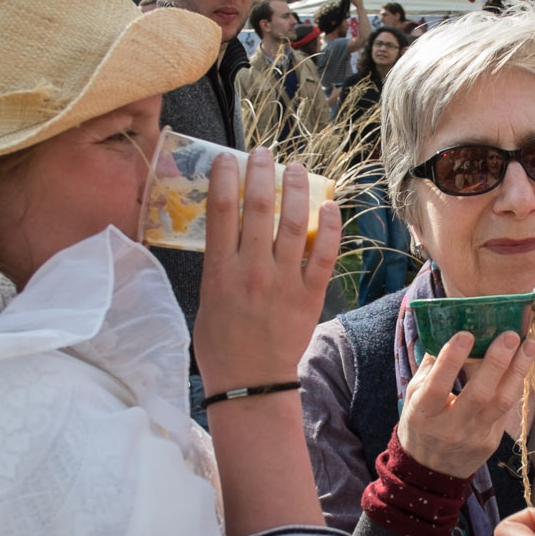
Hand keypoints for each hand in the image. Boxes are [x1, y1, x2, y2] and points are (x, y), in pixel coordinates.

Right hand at [194, 148, 342, 393]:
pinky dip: (329, 227)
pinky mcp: (310, 295)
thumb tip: (229, 229)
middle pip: (259, 208)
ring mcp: (284, 281)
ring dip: (297, 189)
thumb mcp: (205, 298)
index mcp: (219, 271)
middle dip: (262, 172)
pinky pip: (324, 253)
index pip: (220, 210)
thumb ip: (218, 263)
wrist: (251, 383)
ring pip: (293, 223)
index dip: (224, 177)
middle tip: (264, 152)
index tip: (228, 158)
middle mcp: (252, 270)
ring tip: (297, 168)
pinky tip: (329, 205)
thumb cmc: (221, 343)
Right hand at [397, 329, 534, 477]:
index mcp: (423, 414)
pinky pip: (506, 409)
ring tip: (529, 345)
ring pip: (501, 402)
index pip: (437, 385)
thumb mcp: (413, 399)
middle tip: (509, 335)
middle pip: (477, 394)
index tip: (466, 334)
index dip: (451, 360)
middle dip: (496, 362)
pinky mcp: (492, 441)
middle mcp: (450, 427)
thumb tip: (446, 332)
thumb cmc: (420, 426)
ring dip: (518, 371)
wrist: (430, 472)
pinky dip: (515, 383)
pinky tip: (523, 363)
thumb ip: (429, 369)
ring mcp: (474, 435)